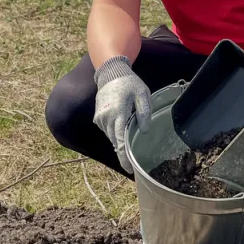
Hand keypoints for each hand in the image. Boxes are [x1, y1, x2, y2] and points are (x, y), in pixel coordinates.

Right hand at [92, 56, 151, 173]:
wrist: (110, 74)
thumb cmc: (129, 83)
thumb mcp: (142, 94)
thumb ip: (144, 112)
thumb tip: (144, 131)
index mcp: (118, 113)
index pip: (120, 140)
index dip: (124, 156)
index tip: (129, 169)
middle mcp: (106, 118)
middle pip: (115, 141)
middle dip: (123, 152)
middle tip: (132, 165)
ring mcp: (100, 119)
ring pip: (112, 136)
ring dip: (119, 142)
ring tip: (129, 150)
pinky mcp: (98, 118)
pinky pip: (108, 130)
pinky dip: (115, 133)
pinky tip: (123, 133)